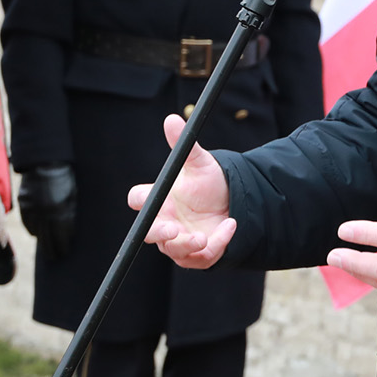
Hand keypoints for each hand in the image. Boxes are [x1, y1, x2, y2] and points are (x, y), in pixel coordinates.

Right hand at [17, 163, 76, 262]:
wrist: (45, 162)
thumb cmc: (65, 178)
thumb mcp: (73, 196)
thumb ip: (70, 214)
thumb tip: (69, 232)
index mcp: (59, 209)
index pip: (60, 234)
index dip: (62, 245)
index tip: (64, 253)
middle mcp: (44, 210)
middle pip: (47, 236)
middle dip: (52, 248)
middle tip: (55, 257)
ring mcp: (32, 207)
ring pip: (36, 231)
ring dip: (42, 240)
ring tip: (47, 249)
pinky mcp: (23, 203)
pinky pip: (28, 222)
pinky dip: (33, 230)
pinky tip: (37, 234)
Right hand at [130, 114, 235, 267]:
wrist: (237, 200)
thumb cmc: (211, 182)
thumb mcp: (201, 163)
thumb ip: (184, 145)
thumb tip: (172, 119)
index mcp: (160, 198)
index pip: (140, 200)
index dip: (141, 200)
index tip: (150, 198)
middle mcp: (166, 221)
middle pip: (149, 232)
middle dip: (159, 233)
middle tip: (174, 229)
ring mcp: (180, 240)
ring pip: (174, 250)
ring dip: (187, 245)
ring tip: (204, 237)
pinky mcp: (199, 254)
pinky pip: (201, 257)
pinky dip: (217, 244)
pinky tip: (231, 225)